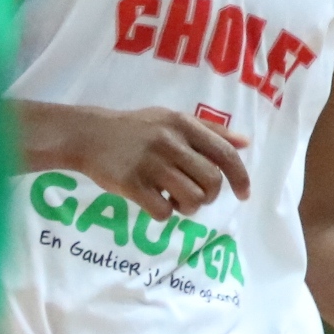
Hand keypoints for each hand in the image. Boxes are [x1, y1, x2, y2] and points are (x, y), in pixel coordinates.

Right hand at [31, 103, 249, 220]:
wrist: (87, 134)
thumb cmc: (136, 129)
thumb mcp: (173, 119)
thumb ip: (210, 131)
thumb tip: (245, 144)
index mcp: (184, 125)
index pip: (225, 154)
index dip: (240, 178)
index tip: (244, 195)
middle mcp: (170, 142)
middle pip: (212, 181)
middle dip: (210, 196)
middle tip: (196, 195)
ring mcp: (150, 164)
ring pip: (192, 199)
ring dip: (189, 207)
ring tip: (176, 200)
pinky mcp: (131, 184)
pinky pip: (163, 212)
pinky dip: (164, 214)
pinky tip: (156, 203)